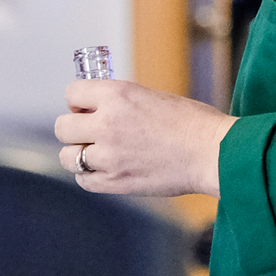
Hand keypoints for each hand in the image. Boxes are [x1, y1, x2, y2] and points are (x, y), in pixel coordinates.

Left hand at [55, 77, 231, 197]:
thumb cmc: (192, 123)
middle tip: (90, 132)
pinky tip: (105, 169)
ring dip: (78, 154)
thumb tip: (96, 110)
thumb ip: (120, 103)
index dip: (78, 102)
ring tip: (97, 153)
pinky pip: (84, 180)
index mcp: (117, 95)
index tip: (87, 109)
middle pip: (62, 127)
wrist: (213, 152)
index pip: (72, 93)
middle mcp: (107, 123)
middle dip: (74, 129)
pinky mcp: (116, 181)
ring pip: (68, 157)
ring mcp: (109, 155)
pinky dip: (90, 175)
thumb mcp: (150, 96)